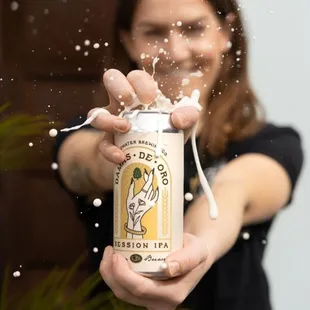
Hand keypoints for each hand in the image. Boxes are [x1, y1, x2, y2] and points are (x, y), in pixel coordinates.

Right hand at [89, 69, 198, 165]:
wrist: (149, 164)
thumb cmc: (166, 137)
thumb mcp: (182, 127)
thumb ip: (188, 117)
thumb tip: (178, 119)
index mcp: (141, 96)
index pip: (135, 77)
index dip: (140, 82)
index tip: (151, 97)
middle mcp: (123, 105)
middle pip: (110, 79)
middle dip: (119, 86)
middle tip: (132, 102)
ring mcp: (112, 124)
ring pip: (96, 113)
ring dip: (108, 119)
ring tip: (125, 127)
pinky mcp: (107, 145)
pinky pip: (102, 145)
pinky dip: (109, 150)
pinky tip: (121, 156)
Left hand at [99, 233, 213, 309]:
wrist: (195, 254)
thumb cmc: (196, 251)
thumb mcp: (197, 250)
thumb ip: (187, 259)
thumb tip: (168, 268)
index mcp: (173, 294)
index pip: (141, 289)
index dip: (123, 275)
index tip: (117, 255)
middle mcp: (160, 302)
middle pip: (126, 293)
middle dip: (111, 273)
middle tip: (110, 250)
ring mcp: (151, 299)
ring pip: (122, 292)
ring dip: (109, 274)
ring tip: (110, 252)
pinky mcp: (144, 292)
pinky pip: (124, 287)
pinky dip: (114, 274)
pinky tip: (114, 258)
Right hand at [125, 169, 158, 237]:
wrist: (133, 219)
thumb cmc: (130, 209)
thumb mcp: (128, 197)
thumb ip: (130, 188)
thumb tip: (132, 179)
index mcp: (141, 196)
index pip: (147, 184)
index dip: (149, 177)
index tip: (150, 171)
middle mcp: (147, 198)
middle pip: (151, 186)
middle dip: (150, 178)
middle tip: (150, 172)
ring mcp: (150, 201)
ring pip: (153, 190)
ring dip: (152, 183)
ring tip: (151, 178)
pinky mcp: (151, 204)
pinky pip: (156, 197)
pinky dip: (157, 192)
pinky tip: (157, 188)